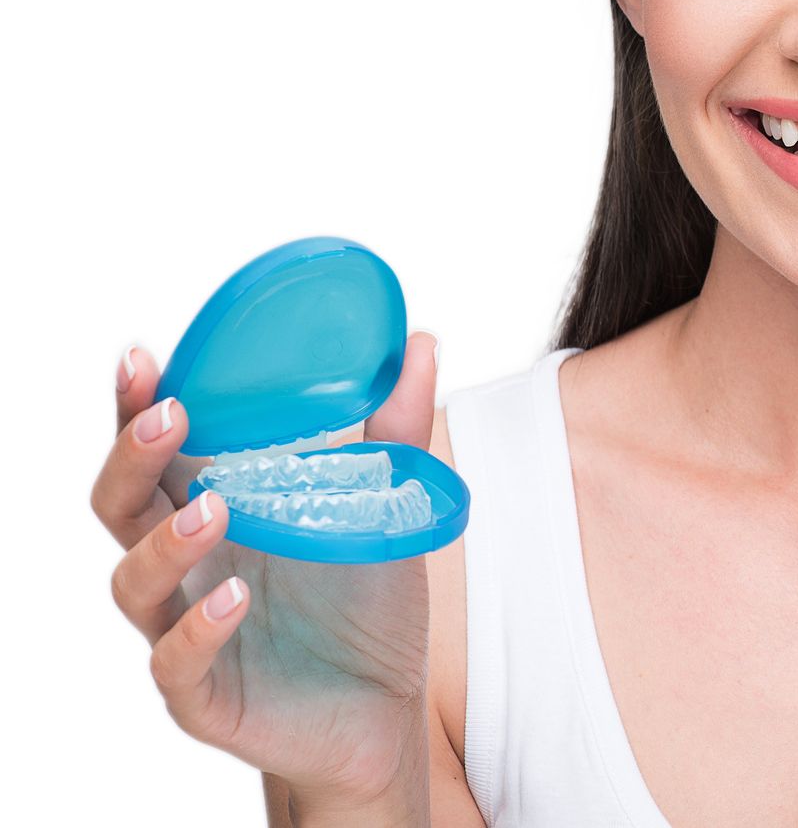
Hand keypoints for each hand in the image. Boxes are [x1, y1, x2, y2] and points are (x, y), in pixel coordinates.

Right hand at [94, 334, 440, 812]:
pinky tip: (234, 599)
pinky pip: (178, 665)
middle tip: (166, 416)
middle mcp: (187, 566)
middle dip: (130, 457)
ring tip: (211, 509)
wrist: (385, 709)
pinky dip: (197, 630)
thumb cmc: (364, 602)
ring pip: (133, 585)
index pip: (156, 453)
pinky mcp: (207, 696)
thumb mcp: (386, 508)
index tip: (142, 358)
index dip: (136, 407)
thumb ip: (396, 430)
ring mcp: (186, 630)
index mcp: (216, 510)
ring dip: (163, 544)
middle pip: (121, 507)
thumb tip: (421, 342)